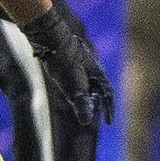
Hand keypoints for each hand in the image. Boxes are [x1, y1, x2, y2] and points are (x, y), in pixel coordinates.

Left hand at [24, 6, 114, 125]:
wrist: (50, 37)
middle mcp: (92, 68)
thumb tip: (86, 123)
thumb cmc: (64, 62)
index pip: (108, 95)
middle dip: (98, 103)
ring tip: (80, 103)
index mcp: (98, 74)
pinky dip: (75, 85)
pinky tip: (66, 85)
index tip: (108, 123)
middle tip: (92, 114)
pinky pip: (76, 75)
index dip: (109, 109)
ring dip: (86, 95)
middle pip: (98, 89)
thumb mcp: (74, 85)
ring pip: (87, 82)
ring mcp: (80, 62)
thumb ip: (81, 103)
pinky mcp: (68, 59)